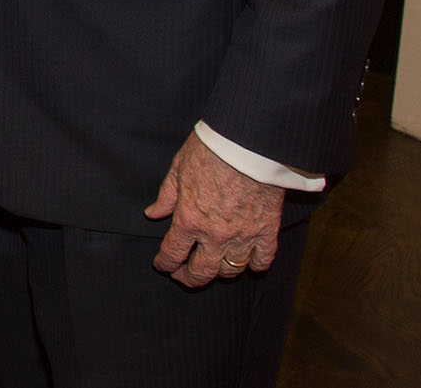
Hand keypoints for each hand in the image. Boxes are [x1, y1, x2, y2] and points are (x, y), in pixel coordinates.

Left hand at [146, 130, 286, 287]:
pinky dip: (256, 265)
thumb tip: (153, 214)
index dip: (165, 264)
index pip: (173, 253)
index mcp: (189, 219)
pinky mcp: (267, 231)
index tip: (163, 266)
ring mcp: (243, 236)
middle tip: (184, 276)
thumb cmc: (211, 151)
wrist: (249, 143)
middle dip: (189, 278)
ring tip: (213, 268)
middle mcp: (215, 234)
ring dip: (220, 273)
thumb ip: (166, 196)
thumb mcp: (178, 168)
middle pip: (202, 272)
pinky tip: (249, 263)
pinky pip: (263, 260)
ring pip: (231, 270)